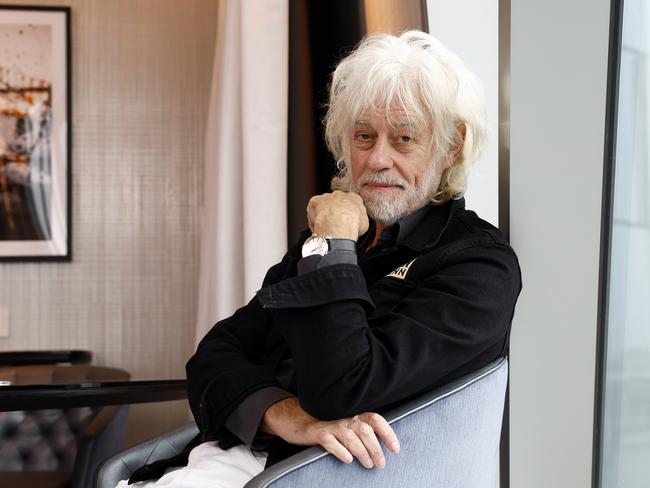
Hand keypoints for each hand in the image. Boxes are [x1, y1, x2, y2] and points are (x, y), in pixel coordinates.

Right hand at [260, 397, 399, 468]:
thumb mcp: (346, 427)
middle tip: (380, 464)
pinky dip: (340, 451)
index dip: (387, 433)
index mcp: (354, 415)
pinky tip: (347, 460)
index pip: (375, 419)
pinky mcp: (317, 433)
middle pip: (365, 431)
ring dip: (362, 452)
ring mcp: (330, 424)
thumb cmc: (327, 427)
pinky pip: (330, 441)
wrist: (297, 421)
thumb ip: (362, 434)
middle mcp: (344, 418)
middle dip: (376, 449)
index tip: (395, 449)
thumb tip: (382, 450)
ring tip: (368, 464)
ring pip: (351, 437)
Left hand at [306, 191, 368, 240]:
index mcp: (354, 198)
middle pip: (335, 203)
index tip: (345, 222)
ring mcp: (326, 197)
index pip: (350, 203)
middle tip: (334, 225)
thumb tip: (357, 224)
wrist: (338, 224)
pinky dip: (313, 217)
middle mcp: (340, 194)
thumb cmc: (352, 225)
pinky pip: (313, 209)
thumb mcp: (364, 224)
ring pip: (323, 206)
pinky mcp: (315, 201)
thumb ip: (359, 219)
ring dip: (323, 215)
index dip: (346, 214)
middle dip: (334, 213)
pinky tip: (317, 226)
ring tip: (325, 228)